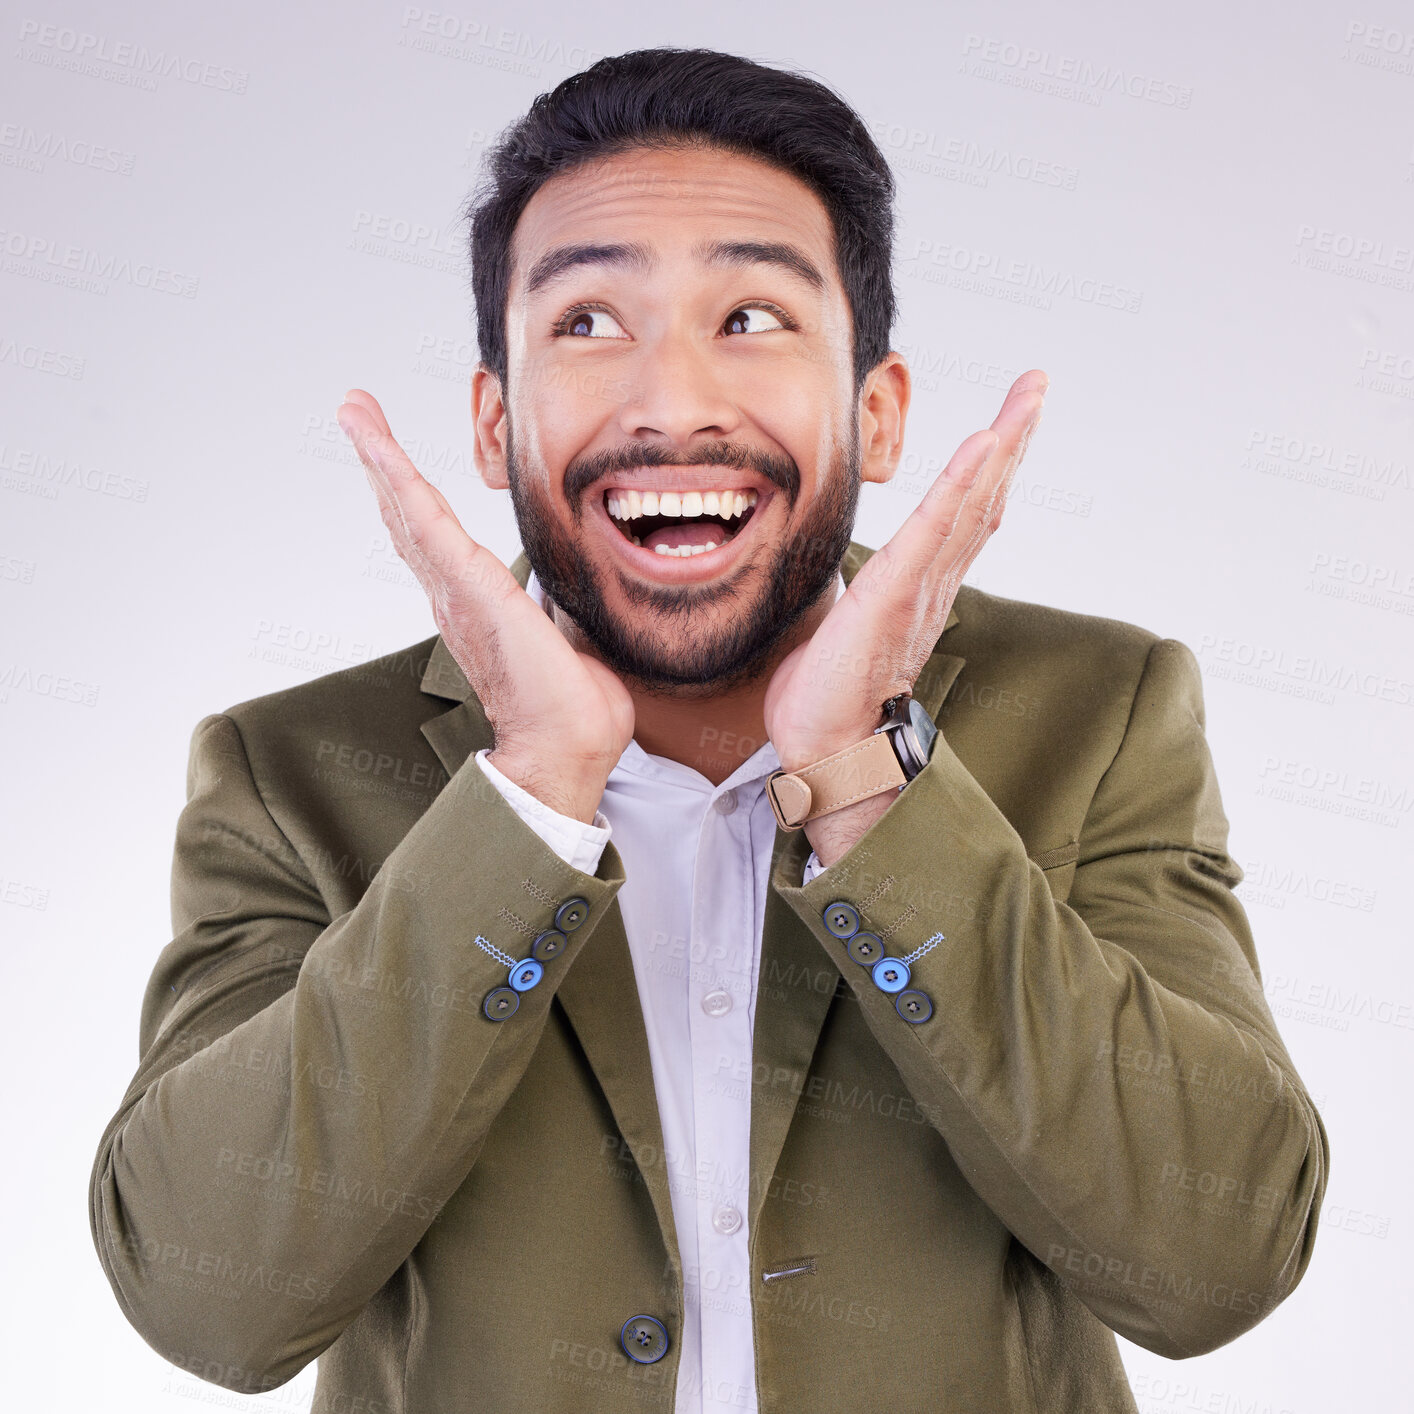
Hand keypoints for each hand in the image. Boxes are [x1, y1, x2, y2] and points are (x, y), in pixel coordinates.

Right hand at [336, 390, 633, 822]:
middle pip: (408, 515)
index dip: (412, 494)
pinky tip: (378, 446)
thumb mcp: (571, 640)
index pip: (439, 537)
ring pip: (410, 509)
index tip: (390, 456)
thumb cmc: (576, 710)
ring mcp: (457, 590)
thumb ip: (561, 613)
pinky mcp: (471, 587)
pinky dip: (399, 479)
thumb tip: (574, 603)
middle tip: (354, 412)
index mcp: (479, 604)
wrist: (569, 747)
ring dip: (380, 456)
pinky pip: (428, 522)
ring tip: (353, 410)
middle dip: (381, 462)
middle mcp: (455, 595)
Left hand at [763, 370, 1048, 775]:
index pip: (961, 514)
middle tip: (1037, 385)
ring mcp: (920, 585)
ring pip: (972, 501)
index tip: (1006, 423)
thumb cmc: (828, 697)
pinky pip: (936, 528)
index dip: (986, 467)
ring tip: (1030, 395)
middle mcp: (932, 581)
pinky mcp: (897, 592)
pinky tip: (985, 443)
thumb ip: (861, 597)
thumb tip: (849, 585)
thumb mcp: (846, 625)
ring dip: (1003, 443)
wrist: (827, 748)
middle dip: (1013, 437)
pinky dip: (962, 483)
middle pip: (983, 496)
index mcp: (918, 586)